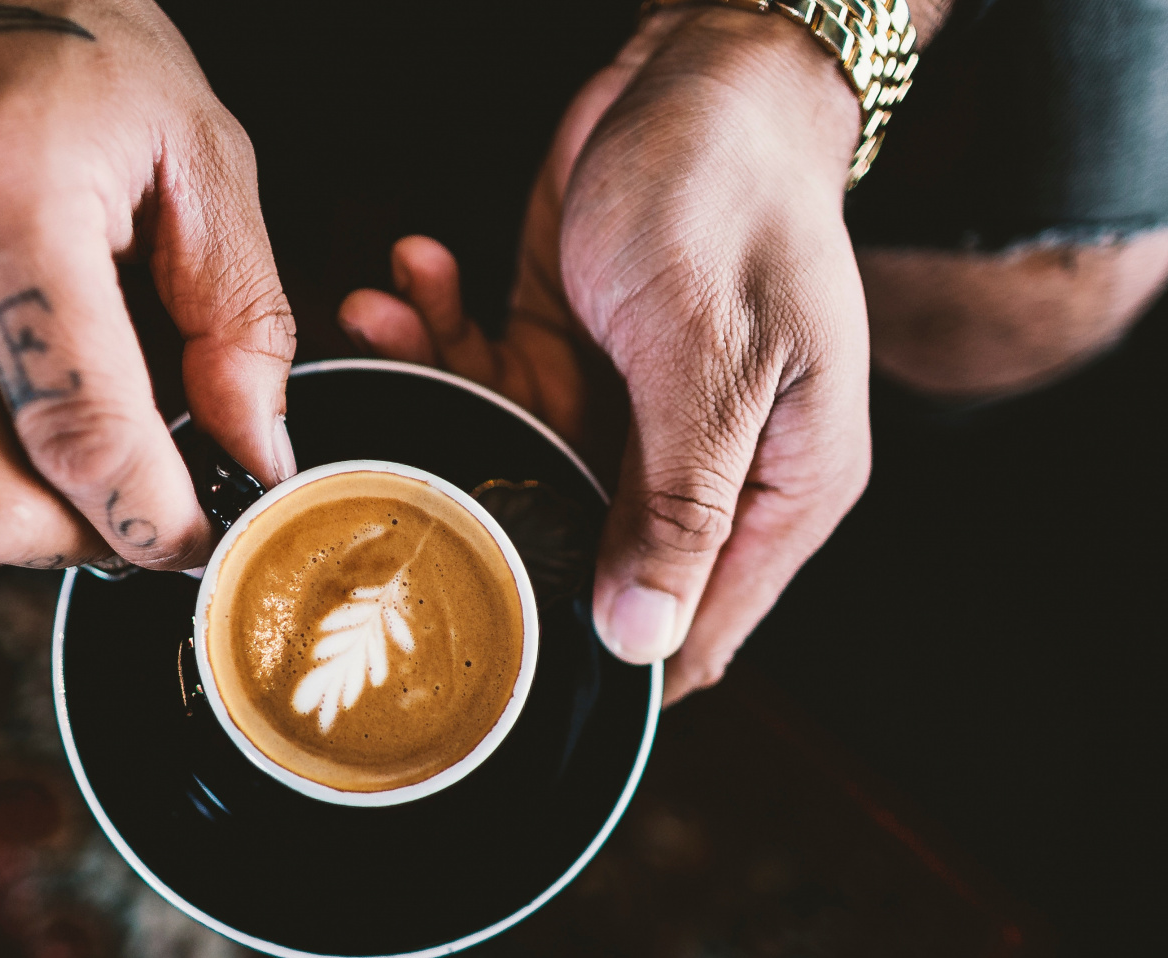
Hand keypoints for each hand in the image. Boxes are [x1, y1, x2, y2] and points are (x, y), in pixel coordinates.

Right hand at [0, 0, 295, 599]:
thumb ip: (240, 312)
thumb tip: (255, 457)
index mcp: (0, 200)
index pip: (78, 430)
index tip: (203, 535)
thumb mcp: (196, 146)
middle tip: (135, 507)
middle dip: (82, 546)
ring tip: (53, 487)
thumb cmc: (73, 52)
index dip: (157, 518)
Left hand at [341, 7, 872, 702]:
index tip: (514, 679)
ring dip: (443, 391)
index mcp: (779, 484)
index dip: (618, 666)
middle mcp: (705, 462)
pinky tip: (412, 277)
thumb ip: (678, 504)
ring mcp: (632, 410)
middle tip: (401, 485)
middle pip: (588, 553)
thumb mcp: (708, 362)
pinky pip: (492, 378)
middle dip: (491, 517)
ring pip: (516, 458)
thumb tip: (641, 640)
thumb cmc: (732, 198)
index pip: (703, 627)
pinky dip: (444, 334)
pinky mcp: (572, 351)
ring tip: (388, 322)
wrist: (704, 68)